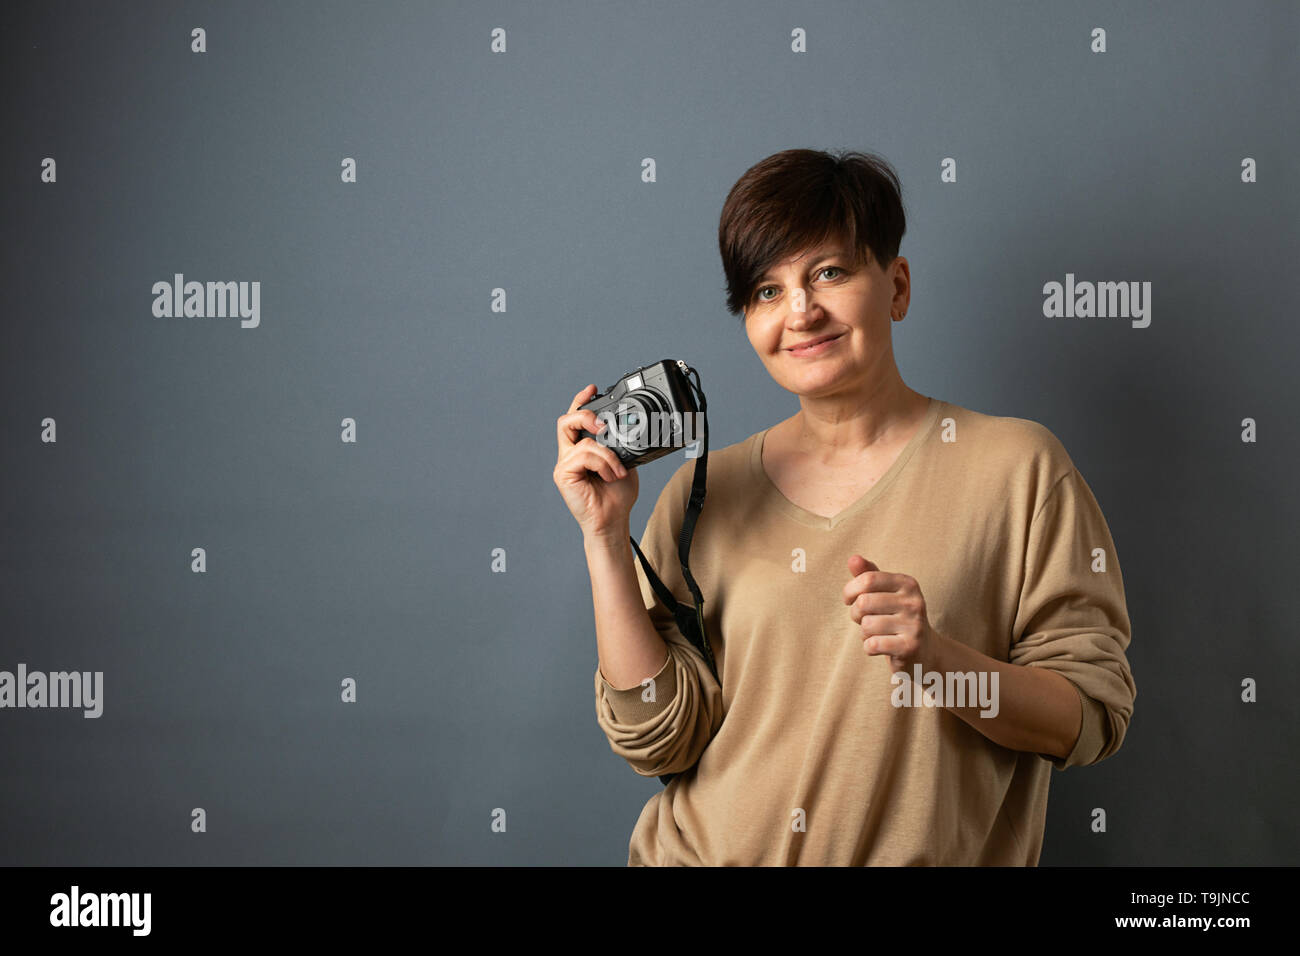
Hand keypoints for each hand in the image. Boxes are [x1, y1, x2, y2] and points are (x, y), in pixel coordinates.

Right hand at [553, 383, 639, 538]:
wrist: (612, 521)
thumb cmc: (616, 496)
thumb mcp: (623, 462)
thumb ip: (618, 444)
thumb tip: (623, 428)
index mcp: (582, 449)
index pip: (576, 419)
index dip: (581, 401)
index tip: (593, 388)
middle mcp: (570, 454)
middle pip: (566, 421)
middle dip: (584, 415)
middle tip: (602, 425)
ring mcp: (564, 464)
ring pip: (581, 440)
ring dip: (606, 454)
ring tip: (617, 470)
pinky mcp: (562, 474)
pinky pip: (583, 455)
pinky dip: (602, 463)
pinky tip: (610, 476)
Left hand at [843, 554, 939, 673]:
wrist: (925, 652)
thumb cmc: (896, 617)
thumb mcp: (884, 593)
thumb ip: (868, 574)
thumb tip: (853, 558)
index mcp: (907, 584)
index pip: (867, 579)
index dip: (850, 590)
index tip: (850, 599)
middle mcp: (914, 602)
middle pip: (864, 602)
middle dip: (856, 614)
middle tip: (866, 619)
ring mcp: (914, 625)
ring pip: (866, 625)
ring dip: (864, 632)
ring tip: (878, 633)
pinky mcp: (910, 648)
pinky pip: (872, 644)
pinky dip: (869, 647)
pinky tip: (881, 647)